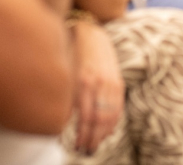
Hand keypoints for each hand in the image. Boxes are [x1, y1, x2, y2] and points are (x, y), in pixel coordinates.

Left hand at [71, 21, 124, 155]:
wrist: (91, 32)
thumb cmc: (72, 52)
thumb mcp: (66, 72)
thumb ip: (67, 95)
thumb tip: (64, 121)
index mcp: (83, 81)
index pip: (85, 117)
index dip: (81, 135)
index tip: (75, 146)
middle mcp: (99, 83)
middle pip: (98, 120)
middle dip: (92, 139)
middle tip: (85, 151)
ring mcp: (111, 82)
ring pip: (110, 116)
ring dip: (102, 134)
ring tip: (95, 145)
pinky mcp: (118, 81)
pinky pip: (118, 107)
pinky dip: (113, 122)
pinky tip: (106, 131)